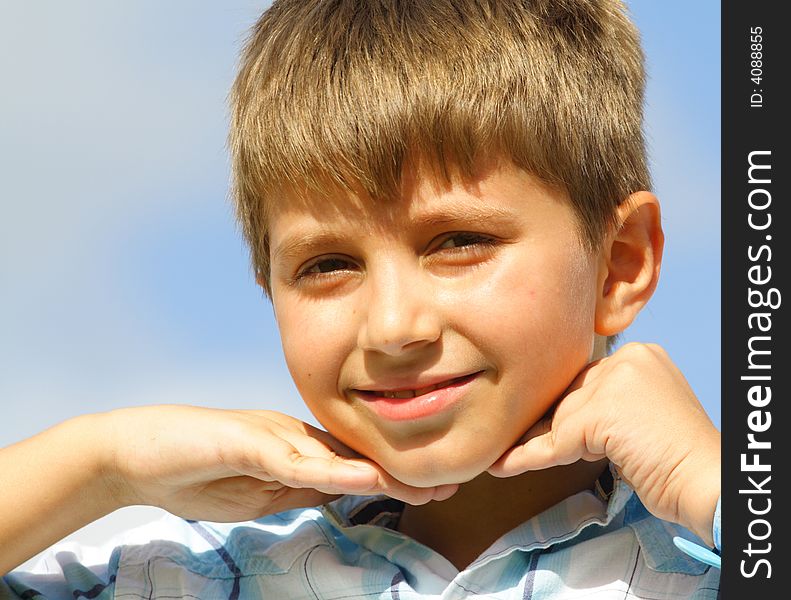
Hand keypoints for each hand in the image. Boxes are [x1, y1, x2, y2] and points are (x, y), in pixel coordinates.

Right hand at [100, 405, 457, 522]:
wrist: (136, 455)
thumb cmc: (196, 473)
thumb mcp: (259, 492)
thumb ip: (299, 489)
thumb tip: (342, 493)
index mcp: (296, 446)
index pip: (352, 462)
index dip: (394, 474)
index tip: (433, 486)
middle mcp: (292, 433)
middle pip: (356, 454)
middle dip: (404, 470)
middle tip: (453, 479)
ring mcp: (271, 434)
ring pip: (335, 454)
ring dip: (383, 469)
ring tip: (426, 482)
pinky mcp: (246, 441)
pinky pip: (294, 460)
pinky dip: (331, 471)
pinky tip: (364, 479)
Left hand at [487, 343, 719, 544]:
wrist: (708, 483)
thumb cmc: (678, 457)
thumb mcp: (640, 414)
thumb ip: (604, 404)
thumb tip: (555, 417)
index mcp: (638, 355)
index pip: (583, 380)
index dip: (561, 408)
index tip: (534, 426)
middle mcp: (625, 361)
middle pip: (568, 396)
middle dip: (544, 425)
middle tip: (513, 444)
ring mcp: (613, 385)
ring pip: (559, 420)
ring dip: (533, 443)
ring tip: (504, 457)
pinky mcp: (599, 417)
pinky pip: (552, 443)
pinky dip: (524, 458)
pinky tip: (500, 466)